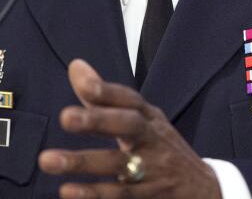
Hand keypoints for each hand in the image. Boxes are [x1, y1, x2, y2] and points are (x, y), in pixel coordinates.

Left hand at [39, 59, 221, 198]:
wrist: (203, 189)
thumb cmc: (160, 148)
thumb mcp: (141, 119)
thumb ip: (104, 97)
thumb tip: (75, 66)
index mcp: (149, 118)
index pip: (130, 100)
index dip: (108, 92)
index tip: (84, 84)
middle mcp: (153, 140)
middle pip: (128, 126)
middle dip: (97, 121)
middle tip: (64, 117)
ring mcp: (154, 170)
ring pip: (118, 166)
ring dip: (83, 163)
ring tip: (47, 159)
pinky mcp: (150, 198)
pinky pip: (121, 197)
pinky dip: (94, 195)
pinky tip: (69, 192)